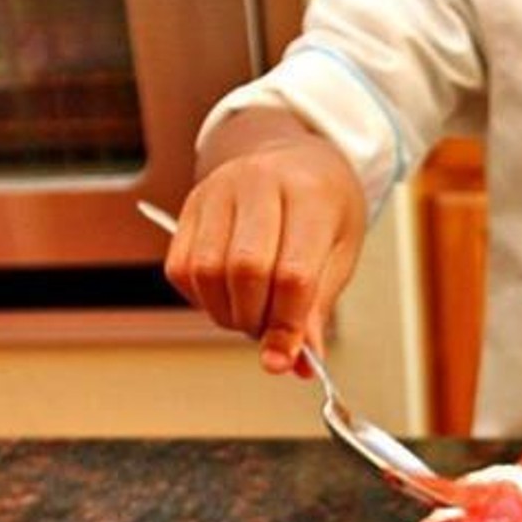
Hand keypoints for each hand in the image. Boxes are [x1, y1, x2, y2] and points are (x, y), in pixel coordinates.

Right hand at [165, 113, 366, 374]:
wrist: (295, 159)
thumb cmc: (323, 206)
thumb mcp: (340, 252)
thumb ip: (317, 307)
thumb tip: (296, 362)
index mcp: (309, 194)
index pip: (292, 273)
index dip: (288, 325)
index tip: (287, 357)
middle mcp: (258, 183)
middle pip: (245, 270)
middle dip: (256, 318)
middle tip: (270, 331)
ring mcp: (217, 191)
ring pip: (207, 272)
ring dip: (227, 312)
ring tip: (252, 313)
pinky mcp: (190, 206)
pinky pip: (181, 267)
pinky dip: (201, 297)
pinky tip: (226, 296)